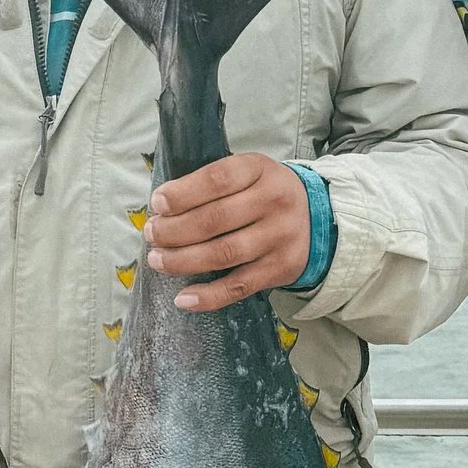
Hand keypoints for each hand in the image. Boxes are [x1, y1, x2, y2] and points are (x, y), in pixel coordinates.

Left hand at [145, 154, 311, 310]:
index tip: (157, 204)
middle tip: (151, 235)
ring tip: (158, 260)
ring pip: (224, 253)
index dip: (183, 193)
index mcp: (260, 169)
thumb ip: (211, 185)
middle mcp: (274, 201)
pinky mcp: (281, 268)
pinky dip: (208, 295)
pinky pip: (239, 285)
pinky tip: (184, 298)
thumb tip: (162, 211)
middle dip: (174, 230)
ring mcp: (280, 237)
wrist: (316, 218)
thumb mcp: (247, 173)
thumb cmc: (263, 193)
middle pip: (215, 219)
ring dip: (183, 261)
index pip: (217, 179)